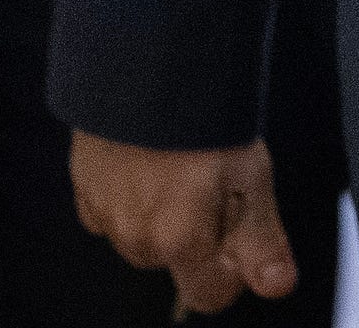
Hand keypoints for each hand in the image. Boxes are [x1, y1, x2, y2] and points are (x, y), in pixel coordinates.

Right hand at [71, 132, 296, 315]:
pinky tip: (148, 155)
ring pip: (142, 232)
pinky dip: (130, 190)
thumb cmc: (204, 115)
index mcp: (179, 241)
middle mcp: (136, 237)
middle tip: (211, 177)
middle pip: (175, 259)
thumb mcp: (251, 175)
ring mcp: (104, 212)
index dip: (230, 270)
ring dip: (160, 210)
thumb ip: (261, 241)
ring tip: (180, 159)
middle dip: (195, 232)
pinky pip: (112, 206)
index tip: (238, 234)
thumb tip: (276, 285)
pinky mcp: (82, 185)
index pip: (207, 295)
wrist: (148, 63)